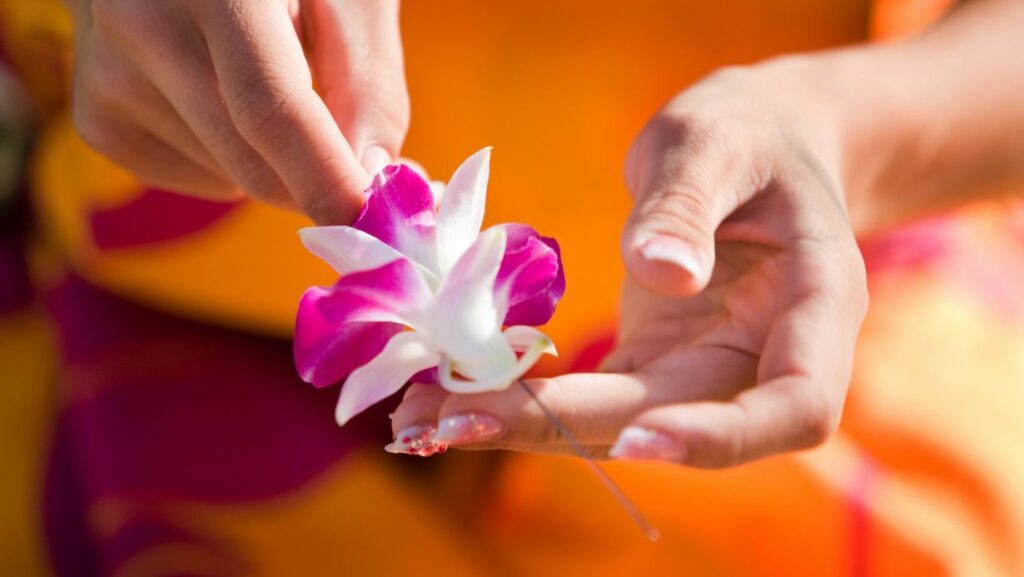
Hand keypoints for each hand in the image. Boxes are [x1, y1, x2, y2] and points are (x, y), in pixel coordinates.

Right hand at [67, 0, 407, 223]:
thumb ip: (367, 84)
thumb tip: (370, 184)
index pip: (269, 109)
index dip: (324, 178)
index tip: (373, 224)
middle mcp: (139, 27)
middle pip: (251, 164)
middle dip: (318, 186)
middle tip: (358, 168)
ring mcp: (107, 78)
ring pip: (232, 181)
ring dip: (277, 162)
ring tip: (264, 76)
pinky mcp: (96, 121)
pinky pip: (201, 181)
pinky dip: (236, 162)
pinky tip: (224, 96)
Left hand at [391, 61, 867, 466]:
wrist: (751, 149)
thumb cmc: (748, 135)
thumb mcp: (717, 142)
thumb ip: (691, 201)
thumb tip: (663, 273)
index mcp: (816, 307)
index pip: (798, 405)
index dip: (721, 435)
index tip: (636, 436)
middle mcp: (763, 359)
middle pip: (679, 425)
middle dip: (567, 430)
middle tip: (450, 423)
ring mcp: (704, 370)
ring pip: (622, 425)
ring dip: (524, 427)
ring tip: (421, 419)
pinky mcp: (655, 366)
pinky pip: (593, 399)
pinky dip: (525, 400)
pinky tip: (454, 394)